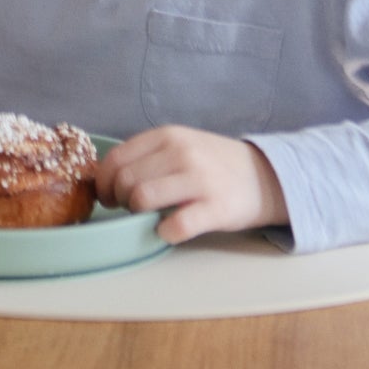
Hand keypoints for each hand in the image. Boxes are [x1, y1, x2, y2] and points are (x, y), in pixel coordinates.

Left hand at [96, 126, 287, 243]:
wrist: (265, 175)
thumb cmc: (212, 163)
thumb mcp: (179, 144)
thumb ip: (147, 154)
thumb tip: (105, 176)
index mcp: (167, 135)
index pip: (116, 159)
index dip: (103, 182)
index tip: (107, 196)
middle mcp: (181, 152)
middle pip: (126, 181)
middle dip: (119, 200)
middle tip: (129, 209)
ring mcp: (200, 179)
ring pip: (143, 198)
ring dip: (137, 215)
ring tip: (147, 217)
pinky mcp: (216, 208)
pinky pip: (176, 225)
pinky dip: (165, 232)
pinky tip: (168, 230)